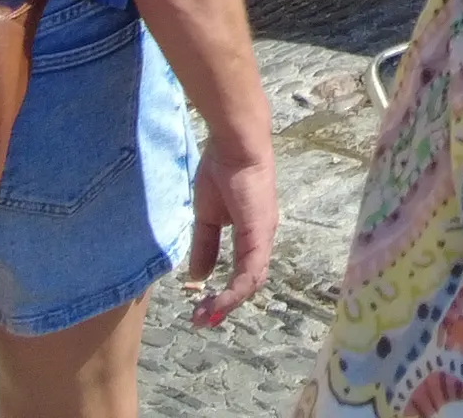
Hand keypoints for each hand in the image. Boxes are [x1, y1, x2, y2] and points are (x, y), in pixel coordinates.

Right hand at [181, 141, 281, 325]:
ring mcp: (263, 236)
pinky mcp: (259, 232)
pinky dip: (236, 290)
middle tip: (201, 320)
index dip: (226, 294)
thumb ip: (205, 245)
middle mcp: (262, 239)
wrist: (234, 144)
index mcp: (252, 235)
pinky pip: (251, 270)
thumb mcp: (208, 216)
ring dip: (228, 303)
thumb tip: (198, 276)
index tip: (202, 310)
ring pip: (252, 281)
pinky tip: (220, 302)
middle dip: (225, 305)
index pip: (244, 274)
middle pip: (249, 283)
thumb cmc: (222, 170)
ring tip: (206, 316)